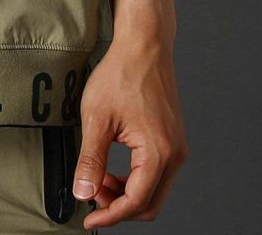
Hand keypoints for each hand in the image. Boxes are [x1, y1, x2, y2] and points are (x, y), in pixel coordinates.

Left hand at [71, 34, 187, 226]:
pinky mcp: (173, 140)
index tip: (89, 220)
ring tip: (98, 175)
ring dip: (125, 192)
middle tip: (91, 193)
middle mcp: (175, 154)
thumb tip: (84, 194)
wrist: (144, 44)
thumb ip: (91, 160)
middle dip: (118, 206)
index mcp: (159, 152)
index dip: (110, 216)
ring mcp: (177, 147)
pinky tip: (112, 166)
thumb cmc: (122, 73)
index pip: (136, 202)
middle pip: (149, 203)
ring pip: (153, 190)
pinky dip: (135, 178)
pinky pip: (156, 173)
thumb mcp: (97, 118)